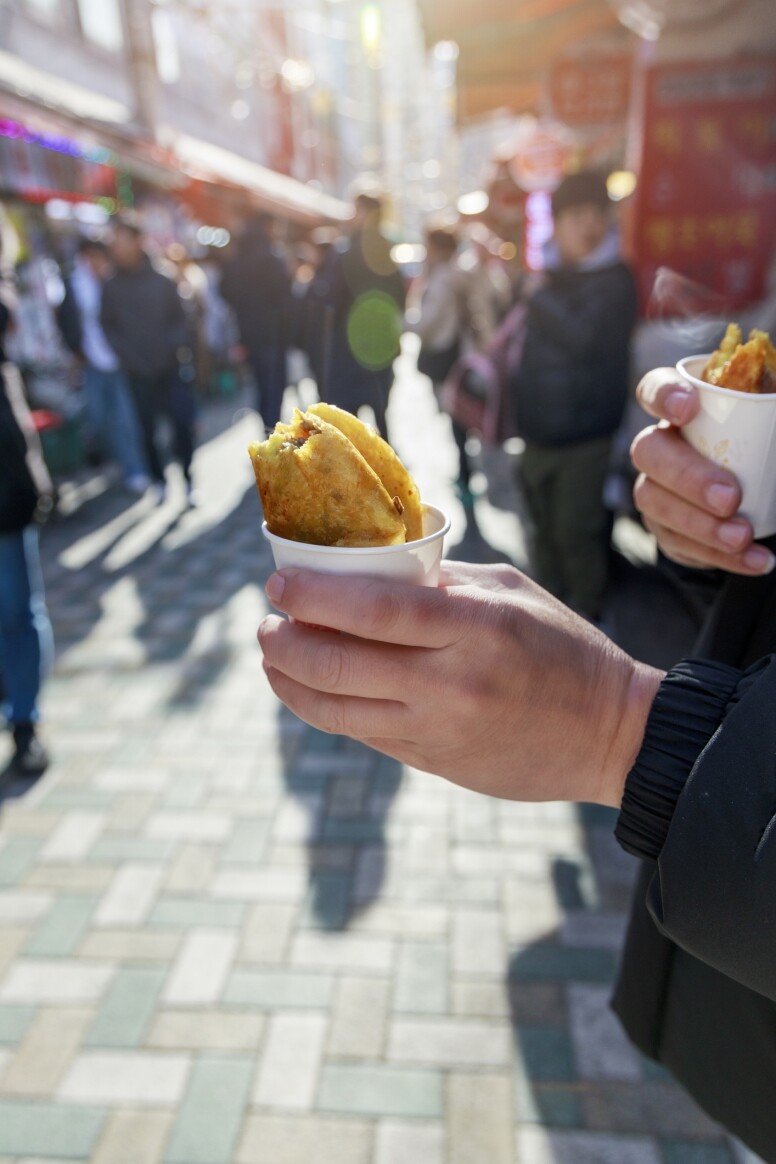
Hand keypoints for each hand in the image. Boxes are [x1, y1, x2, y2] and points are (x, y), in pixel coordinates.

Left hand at [258, 562, 662, 807]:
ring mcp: (438, 730)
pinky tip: (312, 688)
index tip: (278, 582)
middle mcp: (449, 683)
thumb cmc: (564, 648)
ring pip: (335, 710)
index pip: (373, 609)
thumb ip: (442, 583)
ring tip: (273, 655)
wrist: (611, 735)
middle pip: (337, 665)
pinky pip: (362, 734)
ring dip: (288, 681)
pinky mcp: (434, 762)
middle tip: (266, 621)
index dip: (312, 596)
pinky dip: (325, 708)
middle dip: (283, 641)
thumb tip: (371, 570)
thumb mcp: (511, 593)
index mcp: (473, 628)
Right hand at [631, 368, 774, 574]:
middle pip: (650, 452)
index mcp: (682, 407)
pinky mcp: (665, 528)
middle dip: (688, 476)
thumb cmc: (764, 446)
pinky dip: (719, 555)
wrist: (762, 495)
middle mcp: (660, 445)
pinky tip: (754, 559)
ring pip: (655, 502)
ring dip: (701, 524)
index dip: (662, 396)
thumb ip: (774, 414)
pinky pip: (680, 544)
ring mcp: (655, 488)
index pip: (653, 389)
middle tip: (730, 498)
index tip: (688, 408)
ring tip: (742, 537)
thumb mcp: (772, 426)